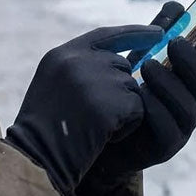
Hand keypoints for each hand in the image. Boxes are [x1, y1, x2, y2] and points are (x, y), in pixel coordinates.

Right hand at [4, 24, 163, 195]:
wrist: (36, 161)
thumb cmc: (43, 130)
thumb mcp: (52, 85)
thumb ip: (80, 68)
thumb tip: (121, 62)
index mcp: (61, 55)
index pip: (105, 35)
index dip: (134, 34)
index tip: (158, 34)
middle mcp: (77, 61)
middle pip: (122, 66)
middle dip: (118, 90)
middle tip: (92, 116)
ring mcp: (93, 81)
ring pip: (132, 88)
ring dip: (122, 110)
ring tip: (93, 126)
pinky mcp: (109, 104)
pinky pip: (137, 109)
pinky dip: (127, 126)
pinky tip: (102, 136)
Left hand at [76, 3, 195, 195]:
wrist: (91, 136)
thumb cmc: (117, 94)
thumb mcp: (135, 60)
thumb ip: (155, 35)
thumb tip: (176, 5)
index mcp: (183, 82)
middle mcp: (188, 105)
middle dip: (193, 62)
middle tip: (175, 42)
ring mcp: (179, 129)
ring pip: (189, 107)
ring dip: (170, 83)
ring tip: (148, 65)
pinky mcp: (164, 148)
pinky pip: (169, 130)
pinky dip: (156, 109)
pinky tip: (139, 96)